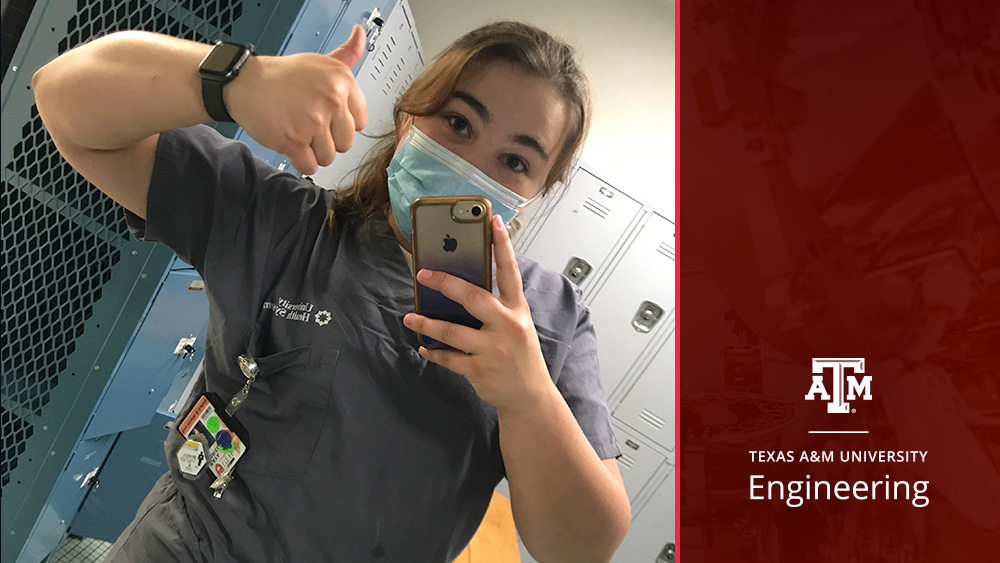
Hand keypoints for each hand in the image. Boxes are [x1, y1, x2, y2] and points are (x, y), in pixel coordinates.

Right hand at [225, 25, 368, 174]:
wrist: (245, 83)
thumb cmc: (283, 75)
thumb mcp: (319, 61)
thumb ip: (346, 55)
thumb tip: (361, 35)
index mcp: (342, 81)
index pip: (361, 122)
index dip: (343, 123)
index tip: (329, 117)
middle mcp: (331, 100)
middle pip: (346, 143)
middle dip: (329, 140)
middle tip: (311, 126)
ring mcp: (312, 121)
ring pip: (328, 157)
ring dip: (314, 152)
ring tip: (301, 133)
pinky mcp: (293, 140)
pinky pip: (309, 166)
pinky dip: (301, 162)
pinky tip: (294, 147)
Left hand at [403, 215, 554, 412]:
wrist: (529, 397)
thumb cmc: (520, 356)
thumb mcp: (518, 325)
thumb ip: (497, 307)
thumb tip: (459, 288)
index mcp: (518, 310)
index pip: (510, 271)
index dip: (502, 245)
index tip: (492, 220)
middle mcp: (508, 326)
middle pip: (473, 297)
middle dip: (445, 283)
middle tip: (422, 275)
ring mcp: (493, 349)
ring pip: (451, 331)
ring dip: (426, 323)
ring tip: (410, 316)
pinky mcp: (479, 369)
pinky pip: (448, 358)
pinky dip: (433, 352)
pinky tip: (424, 347)